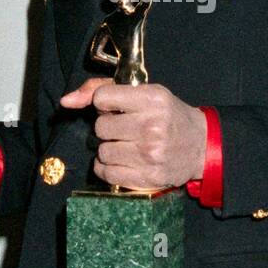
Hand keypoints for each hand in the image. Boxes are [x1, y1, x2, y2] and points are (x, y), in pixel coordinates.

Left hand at [59, 78, 206, 190]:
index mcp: (152, 99)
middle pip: (100, 128)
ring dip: (109, 149)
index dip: (105, 104)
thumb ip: (102, 89)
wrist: (201, 145)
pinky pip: (106, 173)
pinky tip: (123, 161)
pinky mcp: (147, 177)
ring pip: (102, 152)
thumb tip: (66, 101)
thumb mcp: (145, 93)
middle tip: (126, 129)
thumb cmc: (169, 115)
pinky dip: (108, 168)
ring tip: (128, 146)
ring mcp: (149, 154)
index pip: (102, 98)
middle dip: (108, 128)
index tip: (117, 108)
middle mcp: (151, 126)